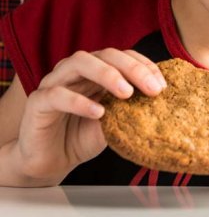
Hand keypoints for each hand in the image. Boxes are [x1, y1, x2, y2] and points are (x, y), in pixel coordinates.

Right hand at [14, 49, 166, 184]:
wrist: (49, 162)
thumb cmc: (82, 136)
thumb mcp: (114, 122)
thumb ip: (130, 109)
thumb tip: (161, 104)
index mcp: (97, 70)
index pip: (124, 56)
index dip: (145, 66)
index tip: (162, 86)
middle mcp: (76, 70)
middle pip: (106, 55)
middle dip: (132, 68)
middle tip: (152, 89)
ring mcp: (55, 82)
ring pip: (79, 63)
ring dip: (107, 74)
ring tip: (127, 93)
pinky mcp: (37, 102)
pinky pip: (57, 94)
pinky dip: (79, 101)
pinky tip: (98, 112)